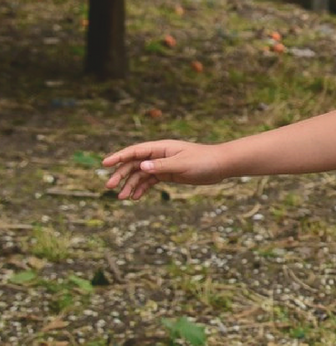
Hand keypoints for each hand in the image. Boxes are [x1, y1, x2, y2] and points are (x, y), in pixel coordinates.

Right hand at [102, 140, 229, 199]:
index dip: (119, 157)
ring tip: (122, 197)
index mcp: (161, 148)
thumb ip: (162, 166)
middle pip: (134, 164)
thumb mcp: (182, 164)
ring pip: (141, 175)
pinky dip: (142, 188)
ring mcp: (163, 165)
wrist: (221, 165)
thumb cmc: (203, 160)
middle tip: (110, 187)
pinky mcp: (168, 174)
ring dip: (131, 184)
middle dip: (121, 174)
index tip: (105, 164)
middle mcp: (159, 155)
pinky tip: (135, 197)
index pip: (135, 151)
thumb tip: (142, 167)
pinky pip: (151, 181)